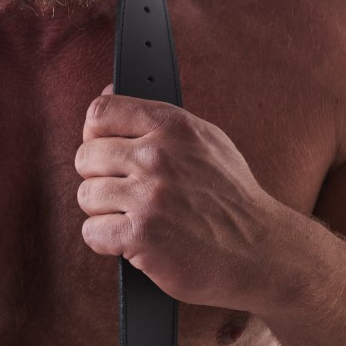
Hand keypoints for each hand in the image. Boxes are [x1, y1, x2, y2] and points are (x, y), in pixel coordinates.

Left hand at [75, 83, 282, 310]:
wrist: (260, 254)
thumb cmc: (232, 201)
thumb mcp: (208, 141)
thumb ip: (157, 118)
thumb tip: (108, 91)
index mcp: (173, 126)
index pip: (100, 113)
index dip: (95, 137)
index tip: (107, 156)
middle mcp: (158, 155)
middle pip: (86, 157)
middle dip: (100, 180)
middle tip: (125, 197)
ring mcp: (149, 196)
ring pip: (86, 197)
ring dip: (103, 214)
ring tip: (134, 220)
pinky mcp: (141, 235)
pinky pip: (91, 232)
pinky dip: (106, 243)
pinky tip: (133, 242)